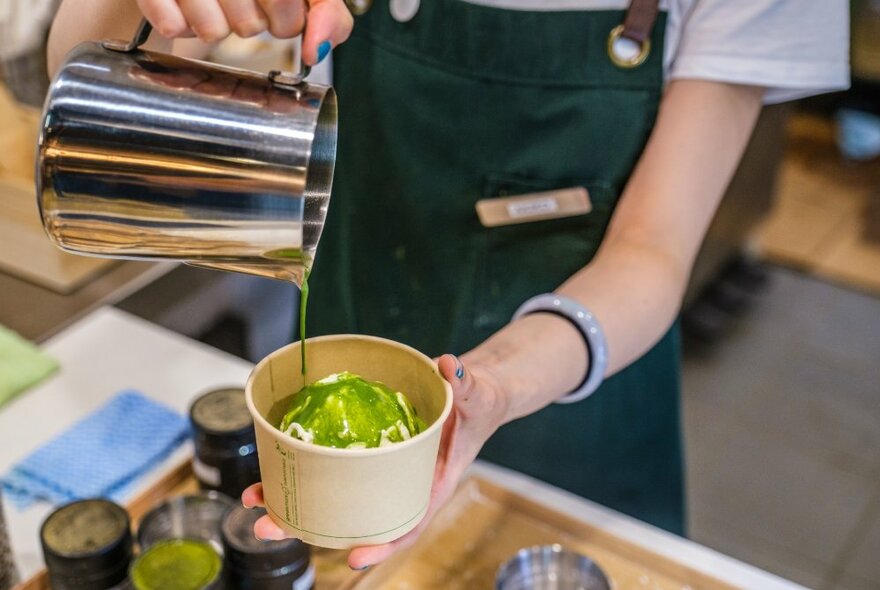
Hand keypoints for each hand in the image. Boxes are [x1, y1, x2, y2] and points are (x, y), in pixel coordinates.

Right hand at [136, 0, 352, 63]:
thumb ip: (326, 12)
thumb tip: (316, 51)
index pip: (293, 9)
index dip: (291, 20)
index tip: (285, 10)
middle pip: (252, 25)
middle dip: (254, 23)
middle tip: (246, 1)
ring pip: (214, 31)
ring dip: (216, 24)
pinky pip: (173, 27)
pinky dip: (181, 23)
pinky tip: (184, 1)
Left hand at [241, 353, 508, 568]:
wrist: (470, 395)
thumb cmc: (478, 405)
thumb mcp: (477, 396)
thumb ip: (464, 384)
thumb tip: (449, 365)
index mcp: (429, 483)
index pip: (407, 523)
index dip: (381, 545)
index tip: (353, 557)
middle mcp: (397, 483)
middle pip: (352, 516)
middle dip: (307, 526)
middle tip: (267, 526)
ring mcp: (376, 469)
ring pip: (332, 494)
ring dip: (291, 500)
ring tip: (254, 498)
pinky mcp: (364, 449)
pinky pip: (331, 463)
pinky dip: (302, 465)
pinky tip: (273, 463)